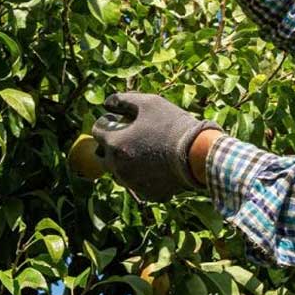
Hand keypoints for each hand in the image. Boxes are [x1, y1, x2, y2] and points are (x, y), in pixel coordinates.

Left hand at [91, 92, 222, 201]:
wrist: (198, 154)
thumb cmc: (172, 125)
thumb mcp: (148, 103)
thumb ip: (123, 100)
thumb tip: (108, 103)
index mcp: (115, 144)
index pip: (97, 130)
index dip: (108, 121)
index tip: (119, 119)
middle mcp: (117, 167)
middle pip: (103, 154)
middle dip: (112, 144)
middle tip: (130, 135)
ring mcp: (131, 183)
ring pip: (118, 171)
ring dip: (125, 160)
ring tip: (145, 150)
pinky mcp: (147, 193)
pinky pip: (137, 182)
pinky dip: (142, 174)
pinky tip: (157, 164)